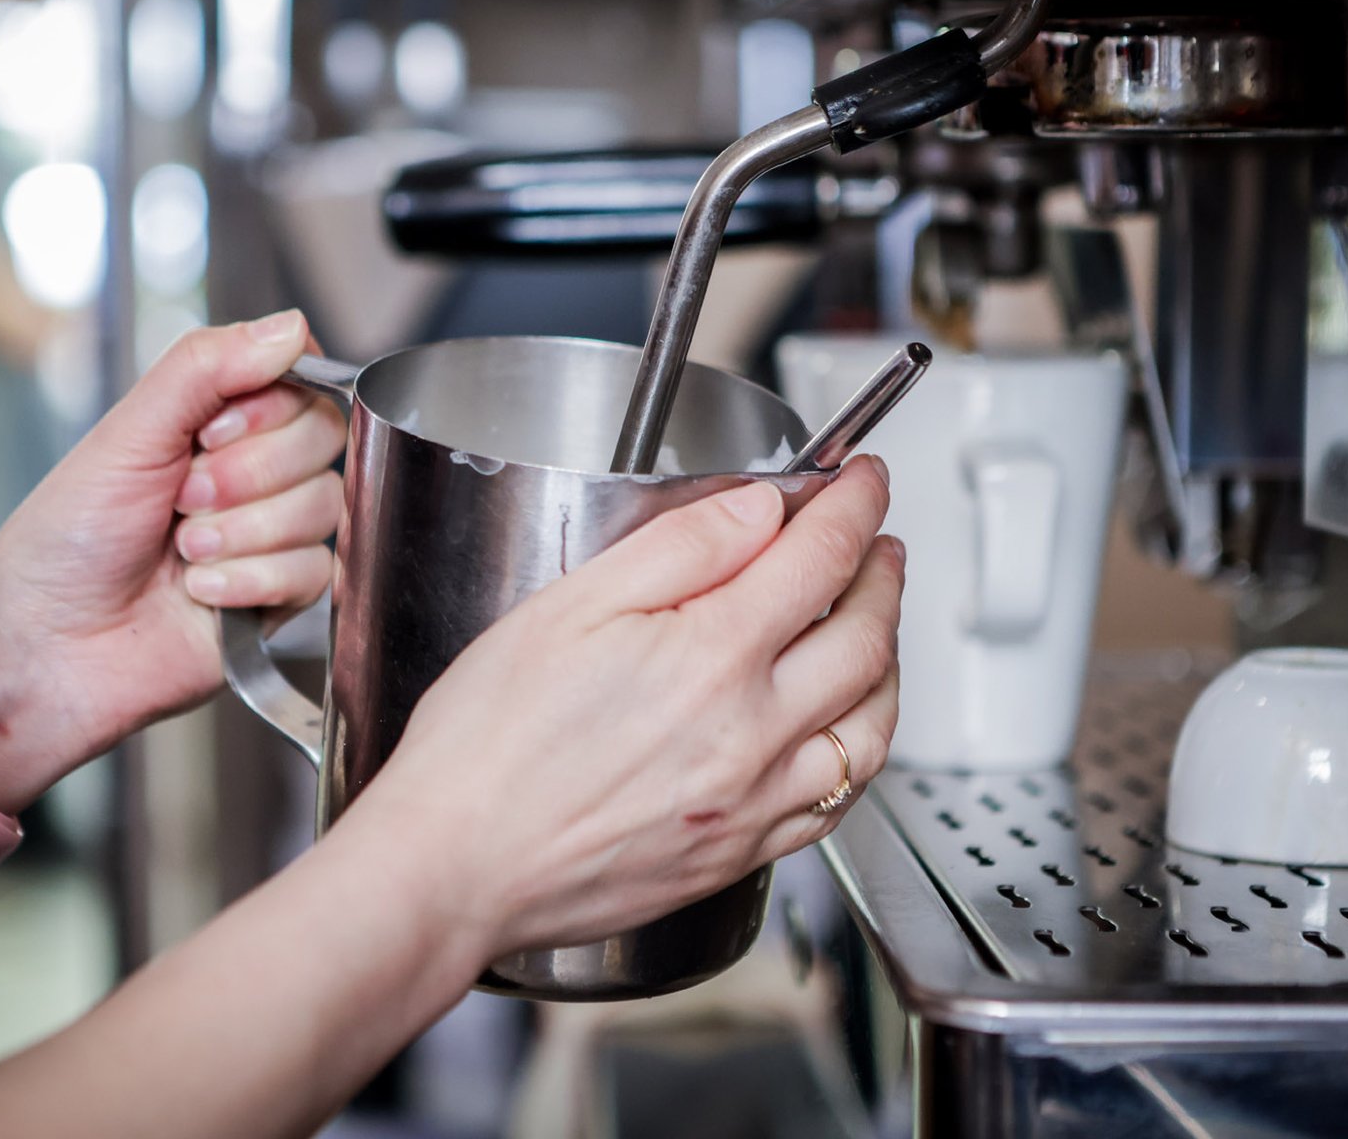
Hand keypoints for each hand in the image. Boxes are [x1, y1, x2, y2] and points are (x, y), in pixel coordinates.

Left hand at [0, 310, 344, 813]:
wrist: (47, 649)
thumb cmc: (65, 543)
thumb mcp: (129, 435)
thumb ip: (206, 368)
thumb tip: (291, 326)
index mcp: (214, 424)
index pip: (300, 384)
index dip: (268, 410)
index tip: (209, 434)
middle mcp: (250, 475)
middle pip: (323, 442)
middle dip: (247, 475)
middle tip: (182, 500)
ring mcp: (269, 537)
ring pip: (321, 508)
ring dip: (243, 532)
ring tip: (181, 553)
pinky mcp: (280, 601)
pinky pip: (314, 572)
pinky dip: (250, 580)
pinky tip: (201, 594)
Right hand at [339, 460, 901, 960]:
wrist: (456, 866)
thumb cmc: (487, 743)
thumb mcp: (569, 605)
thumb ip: (679, 547)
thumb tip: (759, 510)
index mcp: (712, 656)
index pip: (821, 558)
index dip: (855, 505)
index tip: (865, 480)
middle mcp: (751, 733)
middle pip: (865, 638)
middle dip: (884, 574)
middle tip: (879, 542)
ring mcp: (752, 802)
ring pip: (872, 726)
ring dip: (890, 663)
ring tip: (877, 628)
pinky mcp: (738, 856)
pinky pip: (838, 802)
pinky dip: (861, 749)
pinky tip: (842, 731)